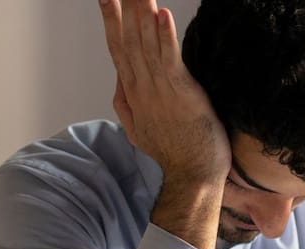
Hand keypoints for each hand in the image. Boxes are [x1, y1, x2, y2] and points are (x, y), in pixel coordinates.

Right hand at [98, 0, 230, 183]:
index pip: (118, 48)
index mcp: (133, 92)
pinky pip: (169, 60)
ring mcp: (159, 91)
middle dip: (124, 7)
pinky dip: (164, 37)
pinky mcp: (181, 94)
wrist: (192, 175)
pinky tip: (161, 16)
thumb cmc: (173, 151)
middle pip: (129, 39)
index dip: (112, 21)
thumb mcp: (139, 129)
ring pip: (146, 44)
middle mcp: (142, 88)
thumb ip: (125, 103)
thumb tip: (119, 81)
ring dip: (142, 13)